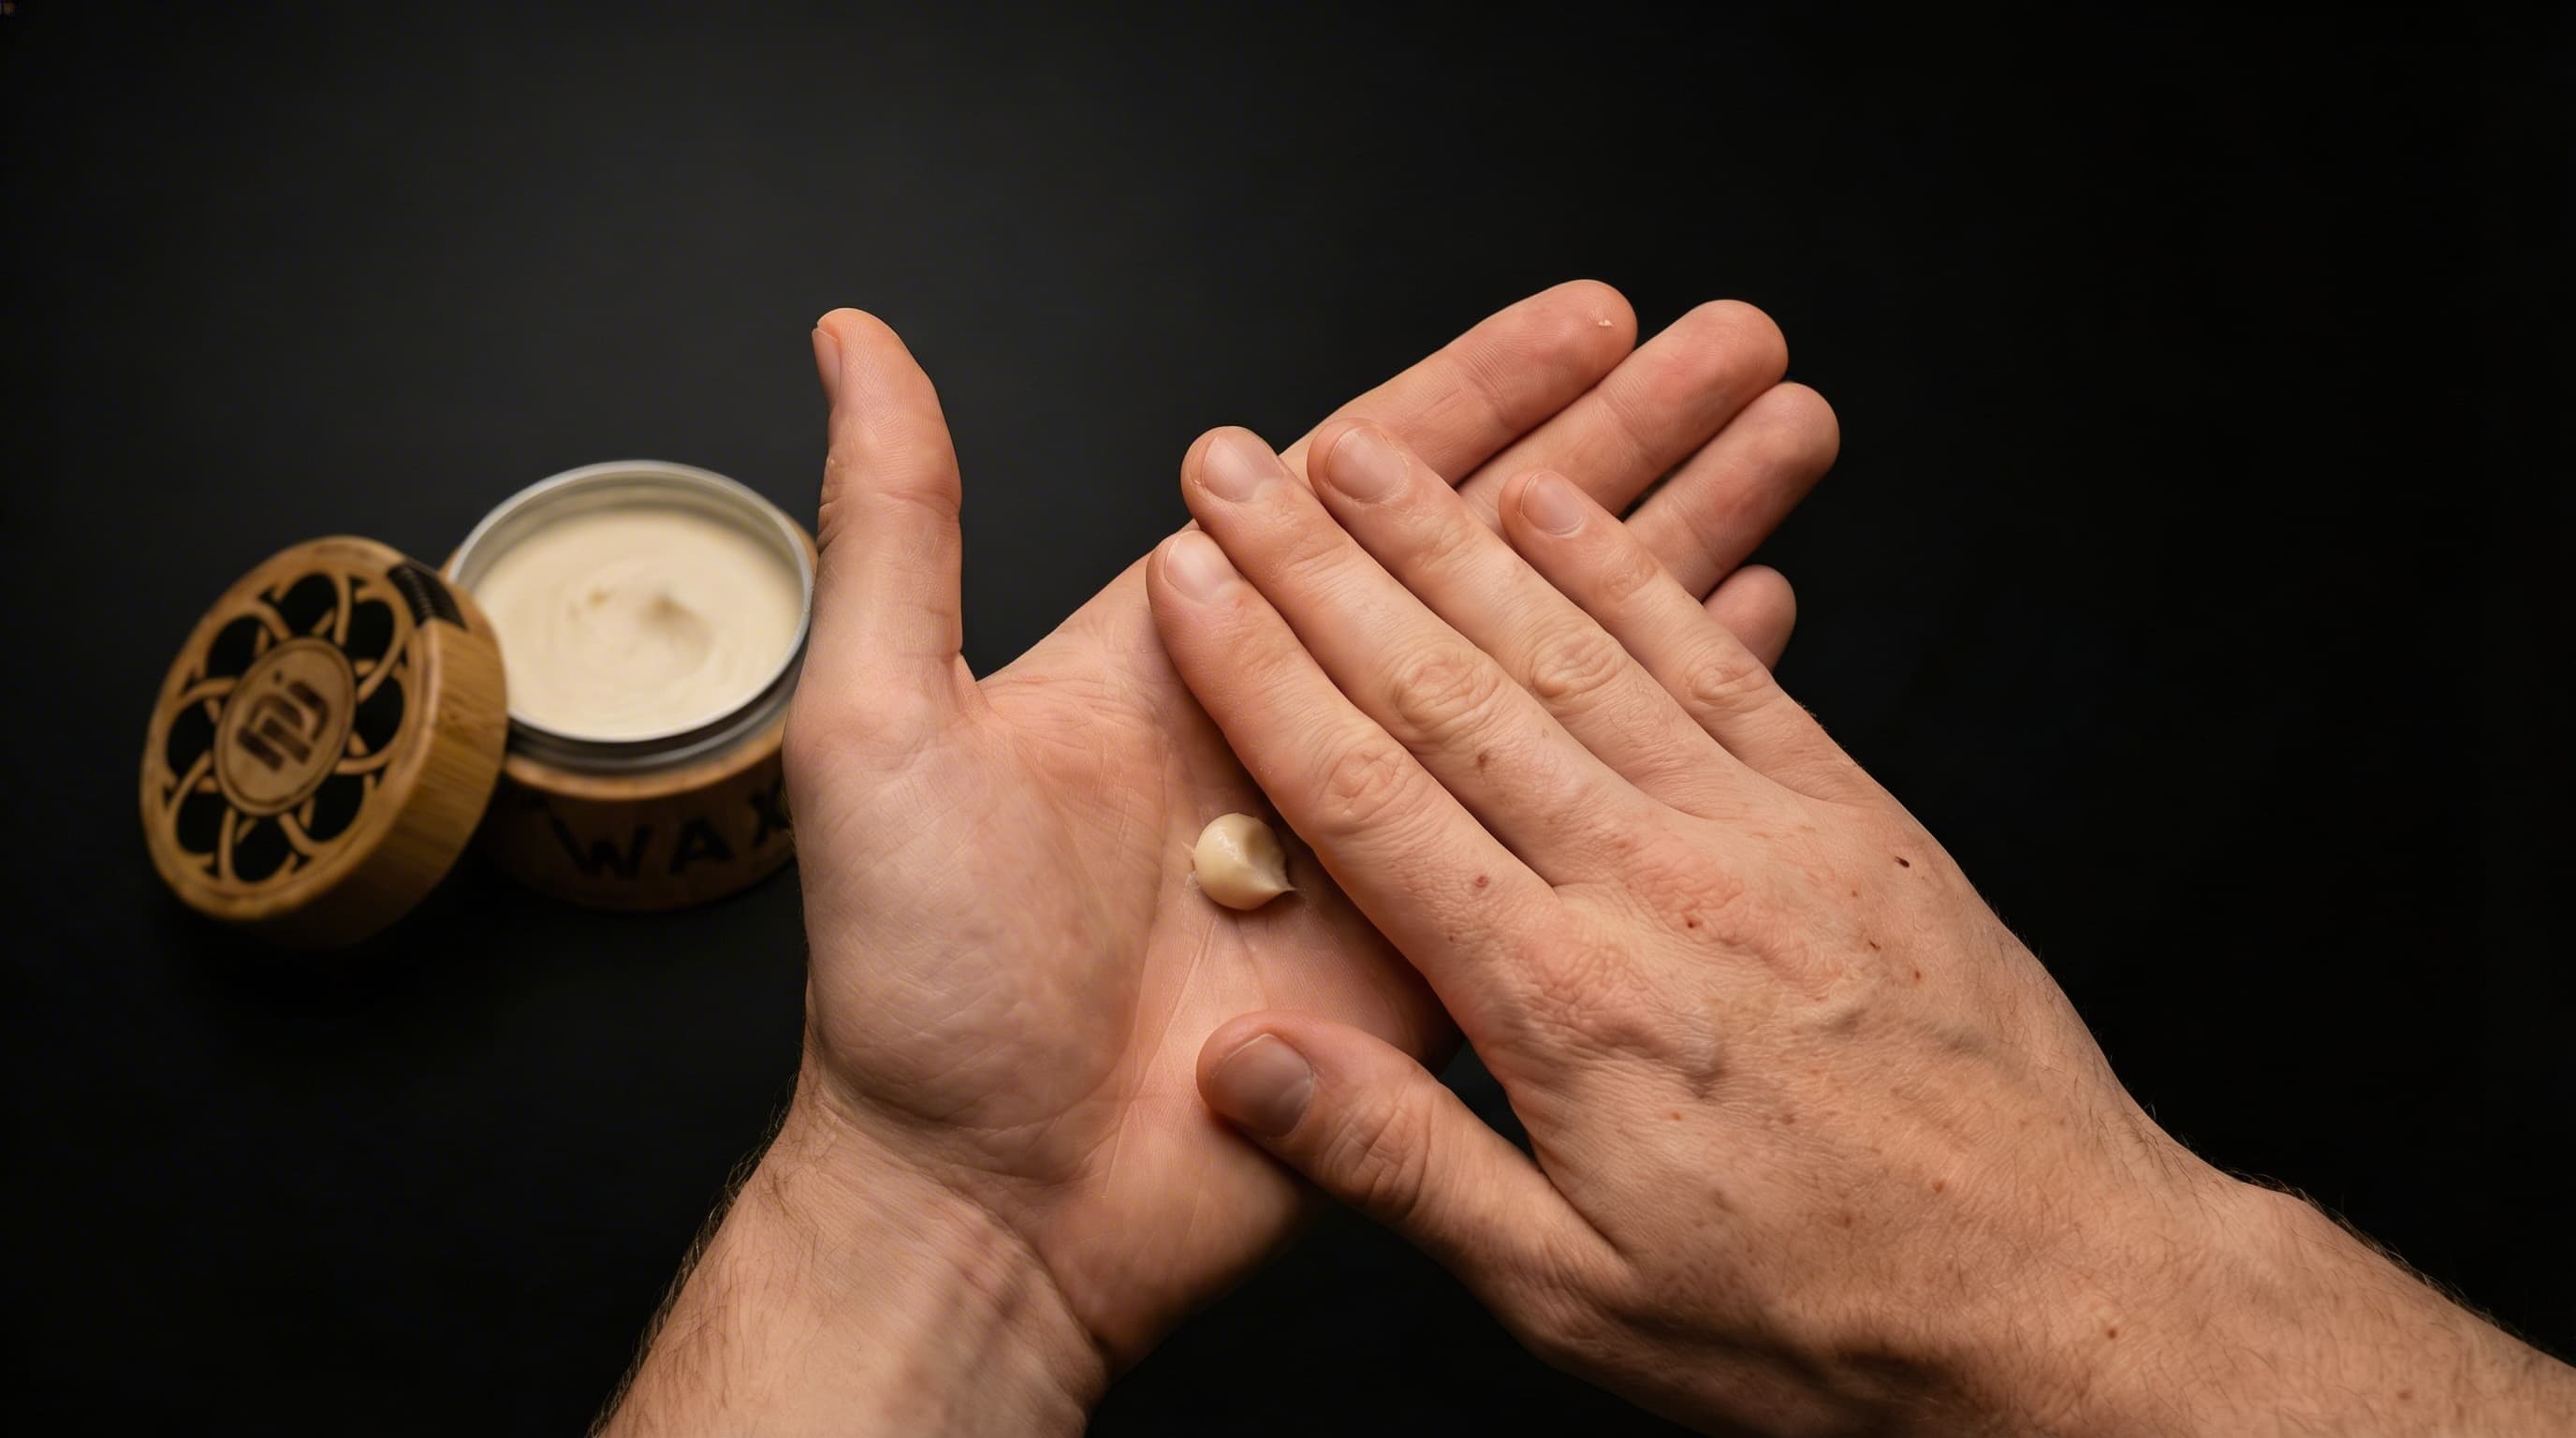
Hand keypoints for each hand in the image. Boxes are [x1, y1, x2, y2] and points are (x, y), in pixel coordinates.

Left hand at [603, 284, 1841, 1432]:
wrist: (987, 1209)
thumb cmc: (917, 987)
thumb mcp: (880, 728)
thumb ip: (898, 525)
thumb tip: (858, 343)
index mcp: (1197, 652)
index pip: (1371, 483)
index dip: (1490, 393)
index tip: (1596, 320)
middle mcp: (1307, 724)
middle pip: (1501, 548)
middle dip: (1630, 439)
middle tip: (1740, 349)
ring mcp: (1388, 833)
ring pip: (1561, 656)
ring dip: (1679, 547)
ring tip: (1787, 443)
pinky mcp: (1445, 946)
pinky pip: (1574, 809)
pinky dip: (1665, 716)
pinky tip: (1750, 635)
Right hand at [1145, 422, 2575, 1434]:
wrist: (2068, 1290)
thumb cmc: (1820, 1313)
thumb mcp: (1579, 1298)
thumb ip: (1401, 1165)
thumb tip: (1244, 1067)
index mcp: (1563, 1002)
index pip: (1368, 801)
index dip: (1263, 676)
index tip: (1193, 579)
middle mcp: (1654, 883)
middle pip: (1452, 692)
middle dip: (1327, 566)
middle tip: (1244, 467)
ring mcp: (1758, 832)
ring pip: (1574, 648)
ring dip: (1457, 535)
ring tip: (1367, 454)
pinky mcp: (1849, 814)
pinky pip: (1717, 662)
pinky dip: (1631, 572)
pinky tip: (1566, 504)